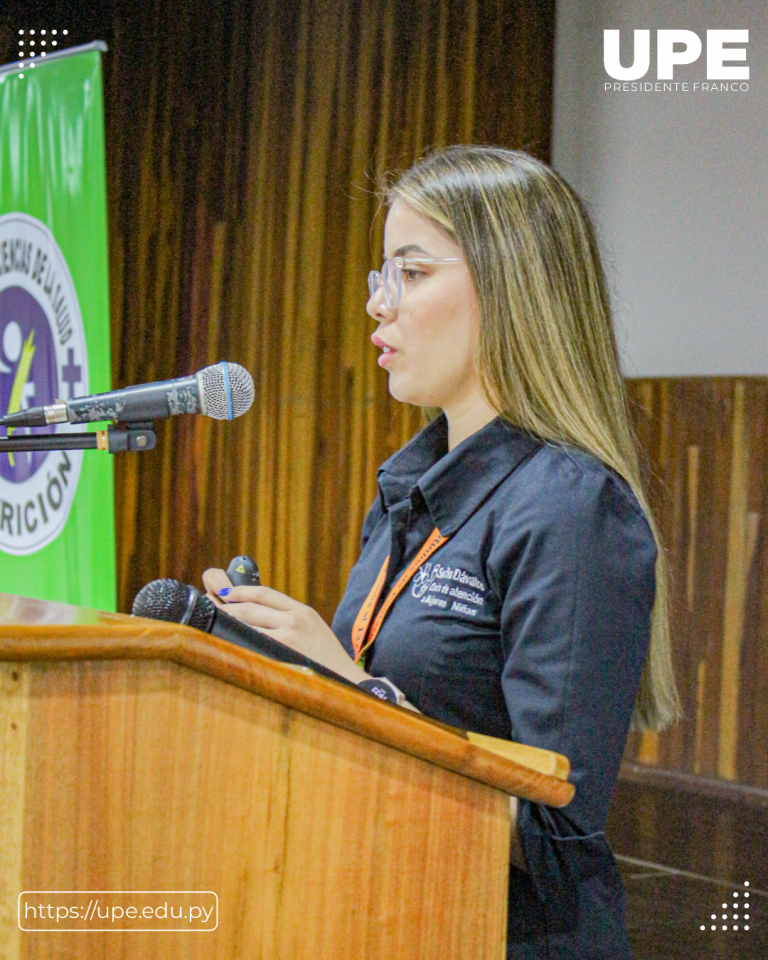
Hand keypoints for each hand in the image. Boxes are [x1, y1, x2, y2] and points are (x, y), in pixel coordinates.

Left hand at [201, 568, 366, 684]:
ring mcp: (289, 634)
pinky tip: (223, 640)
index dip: (240, 591)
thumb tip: (256, 617)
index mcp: (303, 611)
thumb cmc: (325, 661)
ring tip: (210, 622)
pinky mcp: (283, 650)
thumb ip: (290, 621)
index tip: (224, 594)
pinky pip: (251, 640)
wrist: (346, 680)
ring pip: (247, 621)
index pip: (264, 593)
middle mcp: (295, 618)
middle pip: (251, 606)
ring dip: (226, 621)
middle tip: (208, 606)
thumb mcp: (313, 631)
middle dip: (226, 605)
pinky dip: (235, 638)